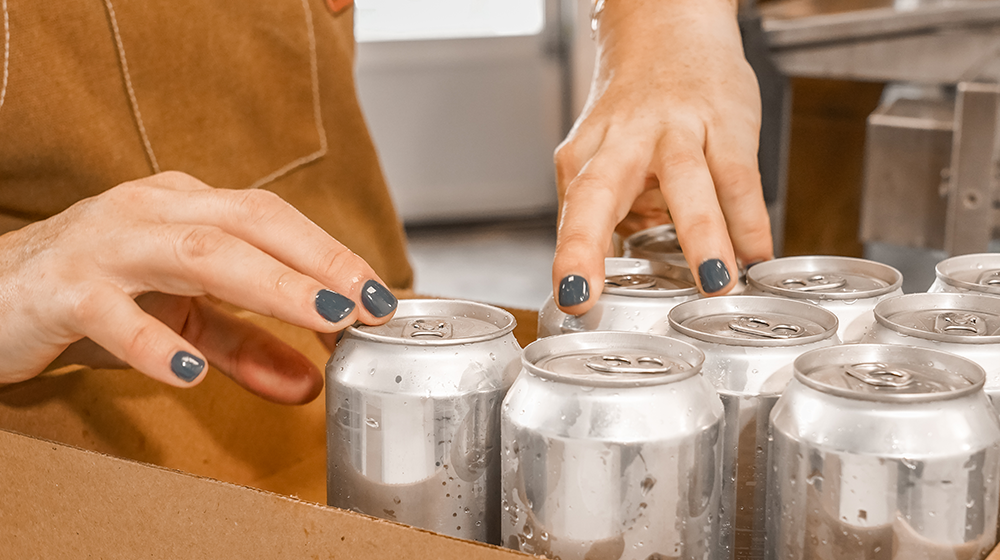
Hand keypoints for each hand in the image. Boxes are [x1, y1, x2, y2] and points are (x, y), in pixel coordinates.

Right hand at [0, 172, 398, 403]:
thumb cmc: (93, 292)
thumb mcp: (182, 319)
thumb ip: (246, 346)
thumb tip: (310, 380)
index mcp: (187, 207)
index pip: (273, 218)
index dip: (331, 252)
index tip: (381, 296)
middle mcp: (152, 211)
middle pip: (248, 223)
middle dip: (318, 261)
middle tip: (370, 304)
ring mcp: (106, 244)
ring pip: (197, 252)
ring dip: (270, 286)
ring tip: (322, 317)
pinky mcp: (62, 289)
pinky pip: (113, 313)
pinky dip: (155, 343)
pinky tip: (190, 375)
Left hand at [551, 0, 772, 312]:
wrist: (671, 28)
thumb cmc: (636, 108)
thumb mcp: (601, 156)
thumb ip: (603, 214)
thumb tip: (609, 274)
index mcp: (586, 154)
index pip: (573, 209)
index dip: (571, 254)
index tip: (572, 296)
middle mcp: (623, 140)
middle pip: (601, 191)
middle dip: (590, 243)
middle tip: (591, 292)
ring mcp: (675, 129)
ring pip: (687, 184)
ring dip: (703, 235)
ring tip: (717, 282)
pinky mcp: (725, 122)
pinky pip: (740, 178)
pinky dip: (751, 222)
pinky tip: (757, 255)